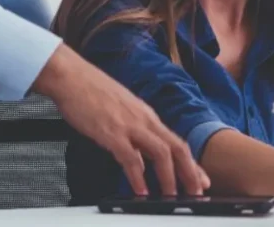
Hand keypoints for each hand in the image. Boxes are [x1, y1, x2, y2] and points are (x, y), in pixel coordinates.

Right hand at [32, 44, 209, 196]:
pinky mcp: (112, 132)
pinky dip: (137, 177)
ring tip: (171, 197)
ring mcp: (130, 125)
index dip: (191, 162)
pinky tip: (140, 191)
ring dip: (168, 178)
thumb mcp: (122, 111)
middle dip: (190, 172)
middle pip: (177, 148)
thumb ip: (134, 132)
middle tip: (197, 191)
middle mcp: (144, 120)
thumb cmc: (93, 92)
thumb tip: (140, 156)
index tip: (200, 178)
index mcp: (148, 116)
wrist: (73, 77)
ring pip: (161, 153)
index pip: (177, 141)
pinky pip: (131, 158)